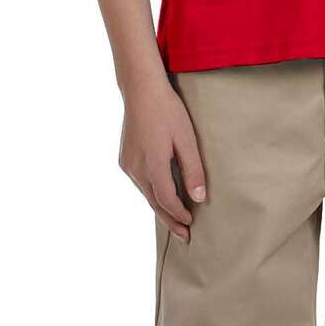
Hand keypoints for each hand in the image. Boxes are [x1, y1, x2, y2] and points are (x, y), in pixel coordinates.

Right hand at [118, 76, 206, 242]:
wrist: (141, 89)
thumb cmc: (168, 110)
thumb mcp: (186, 138)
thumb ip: (193, 169)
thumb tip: (200, 198)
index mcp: (152, 164)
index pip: (166, 200)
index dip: (179, 214)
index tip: (192, 223)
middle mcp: (135, 168)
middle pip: (154, 202)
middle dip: (170, 220)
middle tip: (185, 236)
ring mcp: (127, 163)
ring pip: (145, 193)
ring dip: (160, 207)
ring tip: (176, 220)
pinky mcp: (125, 158)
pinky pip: (140, 182)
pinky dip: (152, 193)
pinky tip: (161, 196)